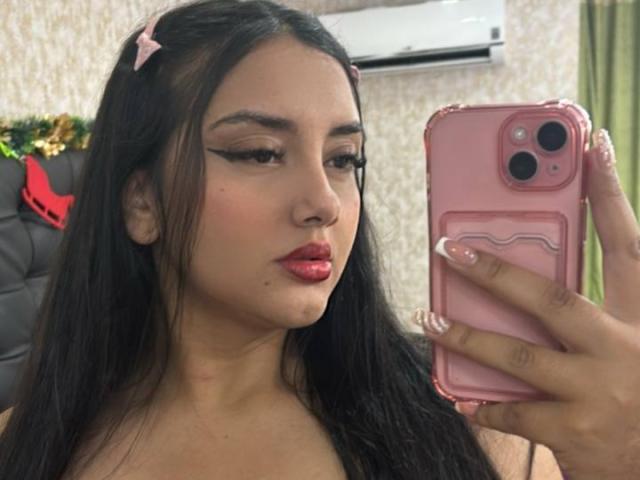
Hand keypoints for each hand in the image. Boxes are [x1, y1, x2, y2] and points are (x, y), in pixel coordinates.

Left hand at [417, 129, 639, 479]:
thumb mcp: (633, 344)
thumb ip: (600, 312)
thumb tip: (534, 278)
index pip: (627, 246)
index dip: (609, 195)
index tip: (590, 148)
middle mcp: (625, 349)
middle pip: (553, 299)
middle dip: (497, 272)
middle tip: (450, 249)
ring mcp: (599, 392)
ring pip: (518, 356)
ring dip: (466, 337)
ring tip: (429, 317)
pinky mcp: (577, 432)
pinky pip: (514, 413)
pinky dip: (484, 405)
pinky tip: (459, 397)